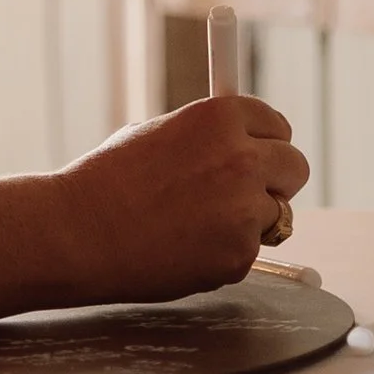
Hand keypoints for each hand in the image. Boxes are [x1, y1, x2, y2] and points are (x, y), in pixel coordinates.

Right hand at [53, 96, 310, 302]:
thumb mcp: (157, 133)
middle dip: (275, 180)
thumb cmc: (107, 180)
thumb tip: (242, 143)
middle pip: (296, 167)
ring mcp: (244, 210)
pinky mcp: (239, 256)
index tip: (256, 153)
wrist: (78, 231)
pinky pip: (248, 251)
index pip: (277, 124)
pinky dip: (223, 254)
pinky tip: (182, 248)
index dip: (265, 142)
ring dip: (250, 220)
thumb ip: (206, 138)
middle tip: (245, 192)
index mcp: (219, 118)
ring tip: (195, 224)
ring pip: (277, 215)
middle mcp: (242, 159)